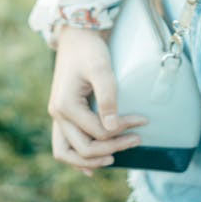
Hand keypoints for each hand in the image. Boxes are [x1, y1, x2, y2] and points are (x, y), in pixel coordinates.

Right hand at [48, 25, 148, 176]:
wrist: (77, 36)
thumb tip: (113, 128)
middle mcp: (57, 114)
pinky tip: (91, 165)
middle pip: (84, 148)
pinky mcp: (63, 114)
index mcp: (65, 106)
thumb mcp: (101, 69)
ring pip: (66, 152)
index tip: (143, 120)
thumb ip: (107, 98)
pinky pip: (65, 144)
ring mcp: (58, 116)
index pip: (98, 132)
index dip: (122, 130)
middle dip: (112, 147)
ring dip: (89, 160)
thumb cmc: (89, 50)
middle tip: (136, 140)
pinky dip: (76, 157)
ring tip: (112, 159)